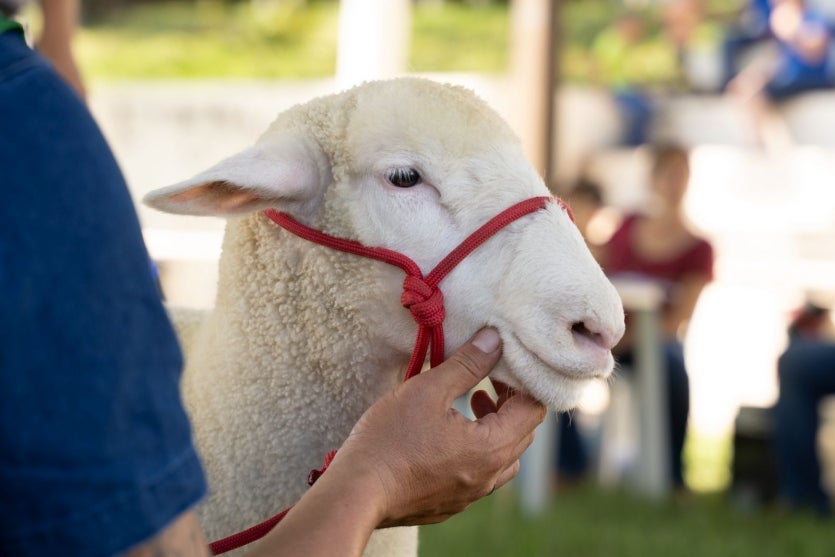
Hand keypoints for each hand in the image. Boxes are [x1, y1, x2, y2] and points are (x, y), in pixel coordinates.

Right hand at [327, 328, 546, 526]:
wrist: (356, 492)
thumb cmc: (389, 439)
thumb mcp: (428, 390)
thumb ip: (467, 364)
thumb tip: (494, 340)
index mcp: (491, 448)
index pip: (533, 410)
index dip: (522, 382)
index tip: (501, 362)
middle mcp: (489, 476)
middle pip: (523, 434)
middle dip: (511, 402)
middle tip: (489, 377)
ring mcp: (471, 494)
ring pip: (504, 457)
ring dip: (497, 427)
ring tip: (474, 404)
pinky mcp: (452, 503)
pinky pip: (482, 473)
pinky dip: (479, 449)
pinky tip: (451, 434)